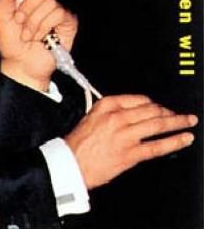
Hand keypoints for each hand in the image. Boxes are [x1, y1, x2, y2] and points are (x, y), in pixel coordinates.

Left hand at [0, 0, 76, 90]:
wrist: (21, 63)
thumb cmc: (11, 41)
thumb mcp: (1, 17)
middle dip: (27, 6)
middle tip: (20, 20)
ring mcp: (58, 9)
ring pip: (50, 2)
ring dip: (34, 22)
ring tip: (28, 34)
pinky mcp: (68, 21)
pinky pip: (58, 13)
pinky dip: (45, 27)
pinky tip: (41, 37)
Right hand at [65, 95, 197, 188]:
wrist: (71, 162)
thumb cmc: (79, 142)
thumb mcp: (92, 116)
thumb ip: (112, 111)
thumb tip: (135, 112)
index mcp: (106, 105)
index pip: (138, 99)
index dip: (154, 103)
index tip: (160, 107)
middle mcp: (117, 117)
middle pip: (151, 110)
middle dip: (168, 112)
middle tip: (179, 114)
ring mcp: (126, 135)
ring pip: (157, 125)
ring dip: (177, 122)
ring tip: (189, 121)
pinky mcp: (131, 154)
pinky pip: (157, 147)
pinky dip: (174, 142)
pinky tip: (185, 139)